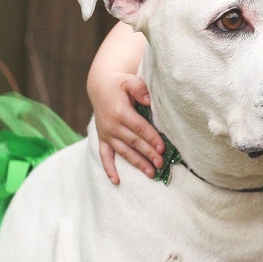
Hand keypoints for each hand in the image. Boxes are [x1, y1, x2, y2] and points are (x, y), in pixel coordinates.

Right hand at [87, 69, 163, 184]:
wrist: (100, 87)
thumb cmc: (119, 84)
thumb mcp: (128, 81)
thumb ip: (139, 88)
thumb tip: (148, 100)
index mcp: (120, 112)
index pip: (139, 128)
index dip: (151, 138)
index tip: (162, 148)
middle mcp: (112, 126)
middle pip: (134, 142)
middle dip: (148, 154)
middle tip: (161, 163)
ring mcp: (107, 134)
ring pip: (124, 152)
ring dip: (137, 163)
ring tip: (151, 173)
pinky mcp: (103, 139)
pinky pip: (105, 156)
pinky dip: (109, 169)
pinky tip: (116, 181)